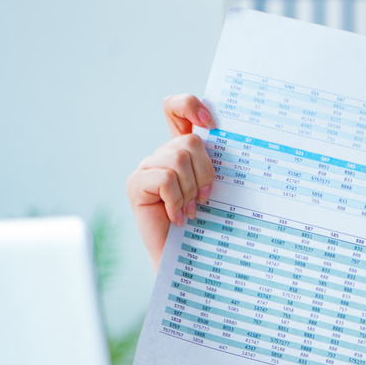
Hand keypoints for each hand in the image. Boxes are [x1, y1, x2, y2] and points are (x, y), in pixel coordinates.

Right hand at [125, 94, 216, 271]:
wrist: (189, 258)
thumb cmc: (208, 224)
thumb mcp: (218, 187)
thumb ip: (217, 163)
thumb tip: (229, 139)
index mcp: (182, 149)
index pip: (177, 107)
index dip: (190, 106)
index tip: (211, 124)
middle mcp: (163, 154)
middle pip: (190, 142)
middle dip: (205, 173)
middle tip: (204, 199)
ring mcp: (147, 168)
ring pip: (178, 160)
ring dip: (191, 190)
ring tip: (190, 210)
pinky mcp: (136, 184)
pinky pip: (165, 179)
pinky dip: (177, 200)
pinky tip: (178, 217)